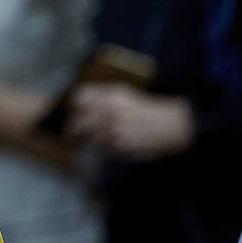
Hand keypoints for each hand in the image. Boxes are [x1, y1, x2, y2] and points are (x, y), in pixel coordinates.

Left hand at [66, 82, 194, 158]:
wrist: (169, 125)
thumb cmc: (143, 108)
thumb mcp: (123, 94)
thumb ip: (101, 96)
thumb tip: (77, 102)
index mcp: (110, 96)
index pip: (79, 98)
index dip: (75, 105)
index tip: (74, 110)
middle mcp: (110, 112)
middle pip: (78, 122)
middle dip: (73, 128)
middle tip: (72, 132)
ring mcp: (115, 130)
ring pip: (89, 138)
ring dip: (90, 139)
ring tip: (96, 137)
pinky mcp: (121, 146)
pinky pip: (103, 148)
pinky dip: (104, 146)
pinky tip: (113, 142)